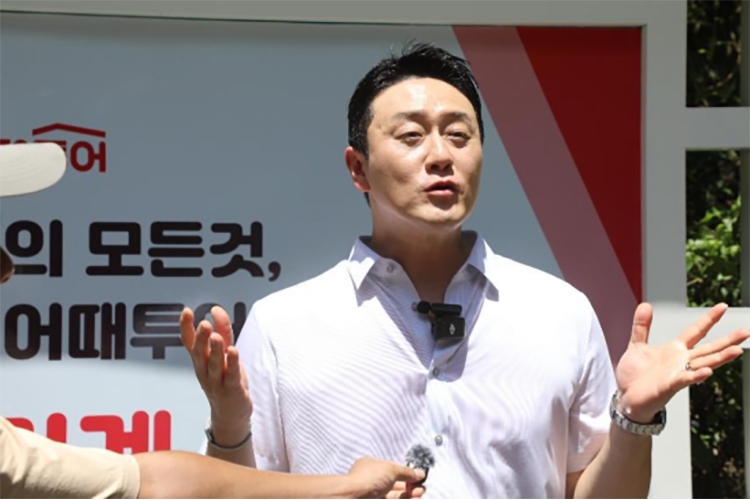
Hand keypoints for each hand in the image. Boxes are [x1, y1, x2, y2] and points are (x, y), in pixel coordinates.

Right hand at [180, 306, 252, 437]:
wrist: (230, 414)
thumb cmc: (225, 379)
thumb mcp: (223, 353)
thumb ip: (222, 331)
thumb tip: (216, 309)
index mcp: (200, 361)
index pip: (190, 342)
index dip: (186, 327)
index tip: (186, 311)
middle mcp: (204, 371)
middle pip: (199, 353)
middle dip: (201, 338)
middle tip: (203, 324)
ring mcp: (216, 382)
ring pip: (214, 365)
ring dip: (214, 350)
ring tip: (215, 336)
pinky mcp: (231, 390)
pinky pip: (230, 376)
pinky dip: (232, 364)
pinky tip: (233, 351)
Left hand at [346, 456, 425, 498]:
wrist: (351, 498)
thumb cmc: (369, 478)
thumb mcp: (391, 469)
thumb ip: (407, 472)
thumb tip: (420, 473)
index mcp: (371, 465)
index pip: (391, 468)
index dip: (405, 472)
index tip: (417, 476)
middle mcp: (371, 479)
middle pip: (394, 483)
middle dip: (409, 485)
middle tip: (422, 487)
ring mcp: (372, 494)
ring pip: (393, 495)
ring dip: (408, 494)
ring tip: (421, 494)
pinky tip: (415, 499)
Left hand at [615, 302, 748, 422]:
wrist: (625, 397)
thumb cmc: (635, 375)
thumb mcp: (637, 345)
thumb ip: (641, 326)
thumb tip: (645, 304)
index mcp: (675, 349)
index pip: (696, 331)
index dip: (709, 319)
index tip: (723, 306)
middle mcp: (681, 361)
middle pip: (709, 349)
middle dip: (728, 341)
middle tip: (746, 331)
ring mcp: (678, 373)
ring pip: (704, 364)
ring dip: (720, 358)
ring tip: (737, 350)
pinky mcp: (669, 385)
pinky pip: (685, 379)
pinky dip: (696, 375)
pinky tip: (708, 371)